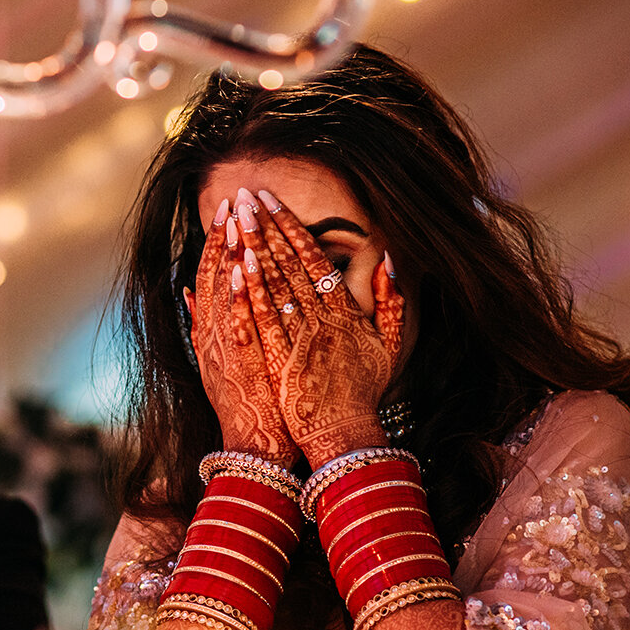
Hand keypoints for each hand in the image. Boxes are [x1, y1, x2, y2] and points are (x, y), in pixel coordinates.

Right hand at [186, 198, 298, 468]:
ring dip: (228, 254)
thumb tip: (188, 290)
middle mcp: (212, 335)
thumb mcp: (216, 362)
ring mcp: (225, 347)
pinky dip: (236, 295)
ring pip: (223, 292)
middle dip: (223, 236)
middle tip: (233, 200)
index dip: (215, 242)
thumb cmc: (245, 405)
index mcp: (208, 332)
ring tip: (235, 220)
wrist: (252, 447)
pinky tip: (239, 268)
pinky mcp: (241, 361)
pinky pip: (237, 321)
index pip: (208, 276)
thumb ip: (202, 325)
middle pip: (213, 276)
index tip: (225, 211)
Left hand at [241, 189, 404, 467]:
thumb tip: (390, 261)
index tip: (271, 201)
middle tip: (246, 195)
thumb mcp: (389, 346)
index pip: (314, 258)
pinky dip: (252, 290)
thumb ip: (392, 302)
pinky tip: (237, 265)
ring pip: (275, 283)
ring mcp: (302, 337)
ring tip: (236, 217)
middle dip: (267, 225)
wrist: (343, 434)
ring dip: (255, 247)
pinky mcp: (282, 357)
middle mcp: (323, 318)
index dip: (290, 226)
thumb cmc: (362, 392)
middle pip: (290, 262)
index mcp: (346, 311)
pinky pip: (265, 317)